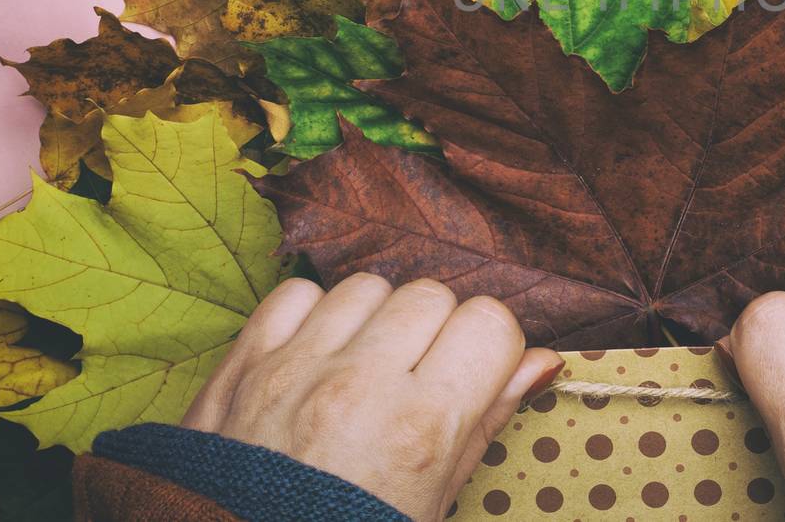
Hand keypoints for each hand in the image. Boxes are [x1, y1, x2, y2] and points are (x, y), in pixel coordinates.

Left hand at [182, 273, 561, 519]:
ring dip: (375, 320)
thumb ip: (485, 422)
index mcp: (420, 428)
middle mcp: (360, 384)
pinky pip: (298, 292)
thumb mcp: (432, 502)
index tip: (474, 376)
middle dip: (434, 331)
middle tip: (416, 379)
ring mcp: (297, 367)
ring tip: (362, 369)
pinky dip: (312, 314)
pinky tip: (315, 356)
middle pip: (432, 295)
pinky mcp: (244, 362)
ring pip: (368, 285)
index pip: (489, 323)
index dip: (489, 348)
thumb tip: (541, 362)